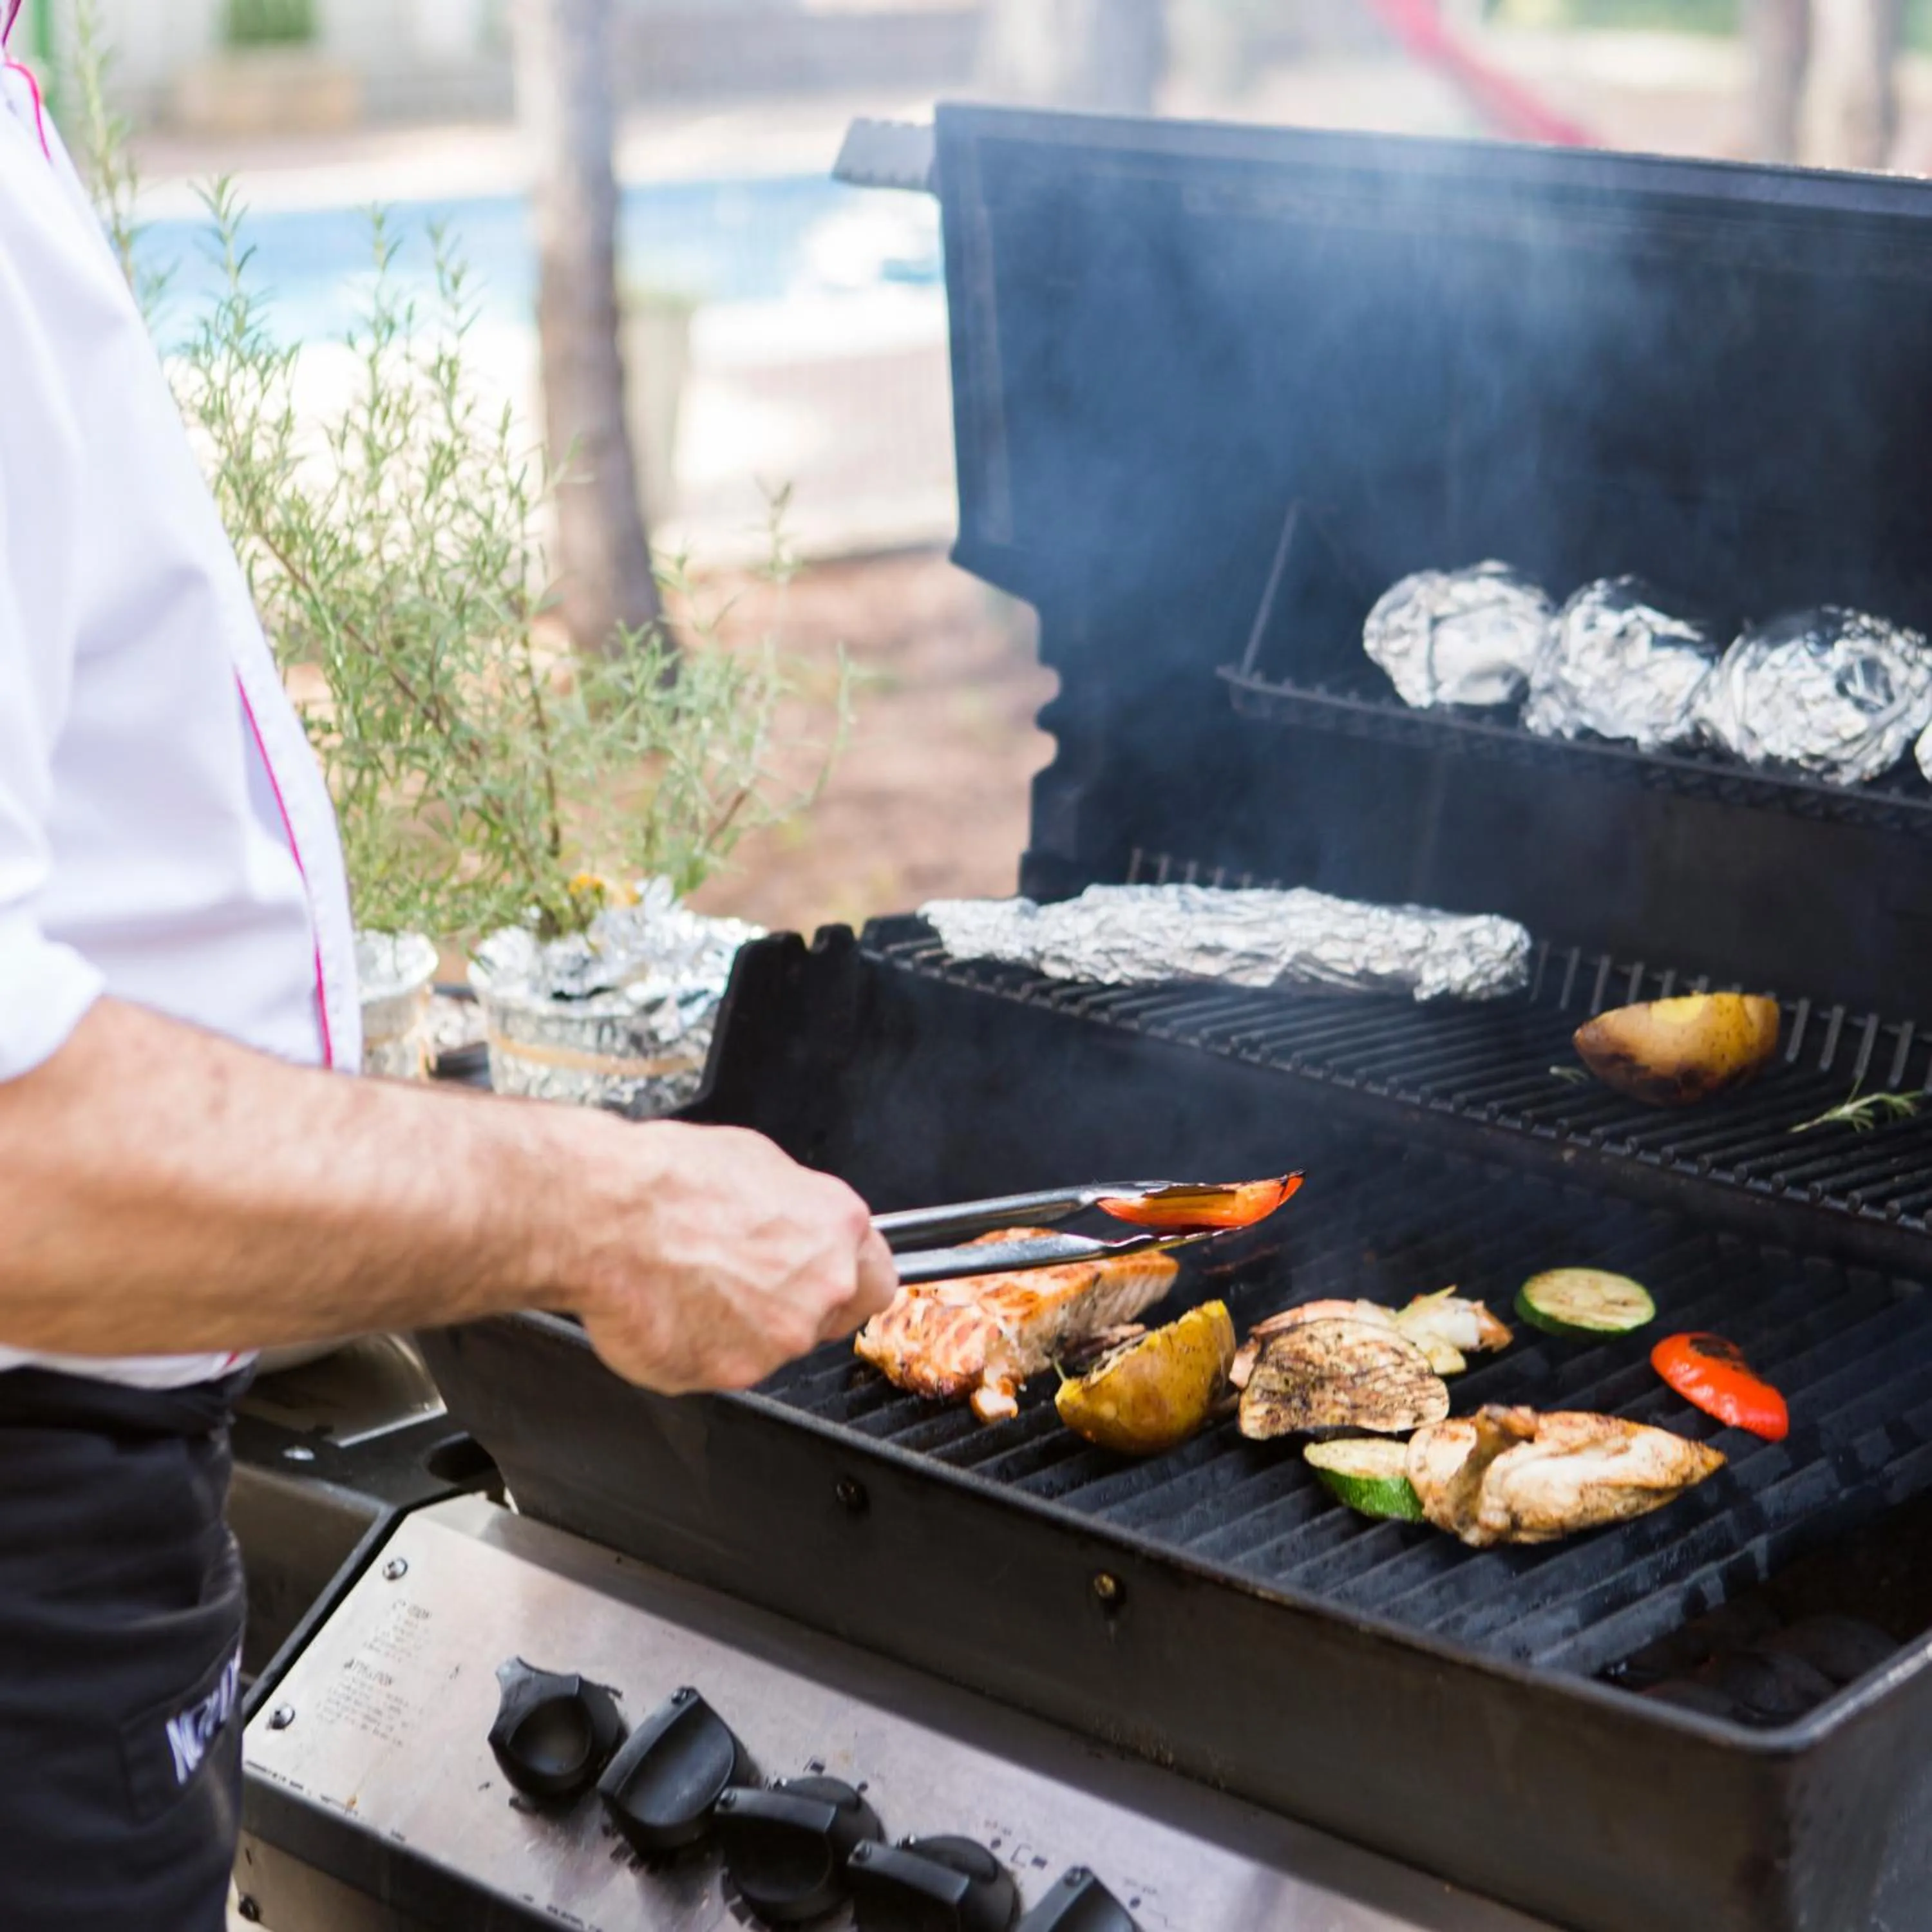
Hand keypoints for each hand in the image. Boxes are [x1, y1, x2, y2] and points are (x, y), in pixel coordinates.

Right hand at [564, 1120, 897, 1394]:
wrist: (607, 1216)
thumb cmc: (671, 1179)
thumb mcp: (755, 1162)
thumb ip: (796, 1211)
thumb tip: (794, 1224)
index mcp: (836, 1229)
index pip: (878, 1280)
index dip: (846, 1283)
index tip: (822, 1282)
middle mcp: (821, 1288)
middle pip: (826, 1317)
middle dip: (792, 1306)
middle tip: (740, 1281)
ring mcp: (777, 1339)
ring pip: (770, 1346)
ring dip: (740, 1328)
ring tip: (689, 1286)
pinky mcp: (729, 1374)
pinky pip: (718, 1368)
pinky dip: (696, 1348)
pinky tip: (667, 1310)